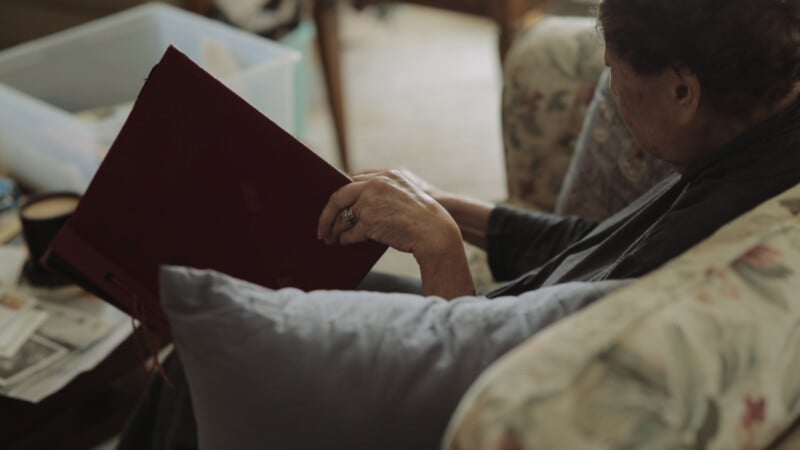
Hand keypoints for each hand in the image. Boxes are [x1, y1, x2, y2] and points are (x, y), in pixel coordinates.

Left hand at [317, 169, 476, 297]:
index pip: (353, 180)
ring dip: (335, 229)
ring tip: (330, 238)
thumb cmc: (422, 219)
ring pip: (344, 216)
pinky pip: (350, 231)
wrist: (435, 232)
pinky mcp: (369, 220)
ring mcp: (371, 201)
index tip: (333, 205)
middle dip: (327, 213)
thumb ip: (383, 194)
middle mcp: (377, 184)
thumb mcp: (405, 196)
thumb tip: (356, 207)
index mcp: (386, 175)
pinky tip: (342, 243)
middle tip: (321, 226)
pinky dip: (345, 239)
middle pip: (340, 195)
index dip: (341, 194)